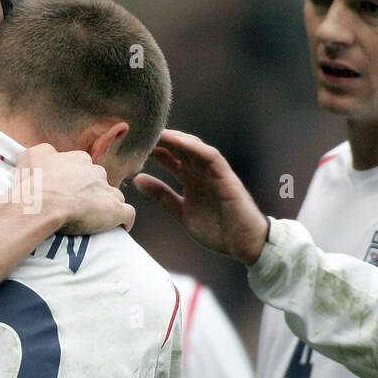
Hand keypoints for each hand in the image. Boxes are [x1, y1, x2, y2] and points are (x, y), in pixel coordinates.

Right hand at [16, 144, 134, 234]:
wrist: (41, 204)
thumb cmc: (33, 182)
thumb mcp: (31, 156)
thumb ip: (43, 153)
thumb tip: (48, 154)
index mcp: (79, 160)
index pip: (84, 167)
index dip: (77, 180)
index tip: (68, 191)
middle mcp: (96, 172)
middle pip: (100, 181)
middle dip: (93, 192)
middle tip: (78, 207)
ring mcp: (107, 191)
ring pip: (115, 196)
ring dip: (108, 206)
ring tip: (96, 220)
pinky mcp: (115, 210)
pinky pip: (128, 214)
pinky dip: (125, 220)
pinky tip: (120, 227)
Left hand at [132, 129, 267, 264]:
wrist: (245, 245)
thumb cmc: (218, 230)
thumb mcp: (182, 212)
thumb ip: (161, 196)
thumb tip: (137, 180)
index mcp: (192, 180)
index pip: (170, 158)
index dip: (152, 150)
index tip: (132, 146)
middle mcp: (202, 172)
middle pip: (179, 148)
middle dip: (160, 140)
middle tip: (140, 133)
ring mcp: (214, 173)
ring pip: (194, 148)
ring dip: (175, 139)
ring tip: (156, 132)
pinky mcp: (226, 177)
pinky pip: (211, 156)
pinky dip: (195, 148)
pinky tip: (179, 142)